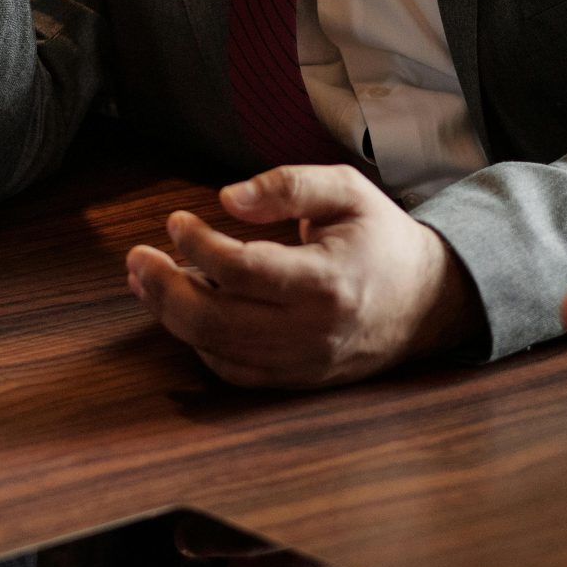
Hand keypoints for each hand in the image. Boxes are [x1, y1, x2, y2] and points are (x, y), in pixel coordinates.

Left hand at [123, 165, 476, 386]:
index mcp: (327, 281)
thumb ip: (287, 185)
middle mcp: (312, 332)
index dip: (197, 244)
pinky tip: (187, 313)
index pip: (241, 269)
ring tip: (149, 281)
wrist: (429, 301)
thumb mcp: (346, 191)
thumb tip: (225, 197)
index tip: (176, 221)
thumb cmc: (381, 239)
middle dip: (164, 289)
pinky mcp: (298, 381)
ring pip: (217, 351)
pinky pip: (234, 373)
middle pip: (215, 320)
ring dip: (172, 316)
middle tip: (137, 259)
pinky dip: (201, 345)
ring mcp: (304, 364)